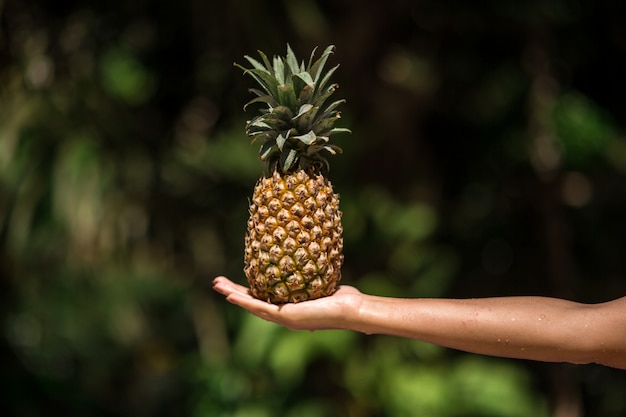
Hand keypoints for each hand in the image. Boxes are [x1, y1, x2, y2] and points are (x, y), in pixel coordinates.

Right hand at [212, 276, 363, 330]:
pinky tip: (231, 296)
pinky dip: (245, 302)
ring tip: (217, 286)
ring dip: (233, 296)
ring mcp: (284, 318)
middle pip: (252, 302)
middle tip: (217, 282)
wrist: (351, 310)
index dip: (246, 290)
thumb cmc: (342, 297)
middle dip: (234, 292)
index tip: (234, 281)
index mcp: (290, 308)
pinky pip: (260, 307)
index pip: (263, 298)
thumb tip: (304, 252)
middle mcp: (284, 315)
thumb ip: (308, 273)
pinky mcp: (286, 317)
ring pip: (251, 306)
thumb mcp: (320, 281)